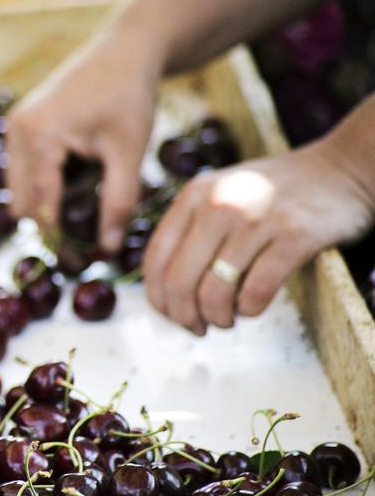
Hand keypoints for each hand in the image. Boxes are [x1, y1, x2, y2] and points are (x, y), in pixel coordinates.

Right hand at [6, 35, 162, 251]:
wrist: (125, 50)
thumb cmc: (130, 96)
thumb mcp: (129, 153)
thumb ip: (119, 203)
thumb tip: (108, 249)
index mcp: (39, 136)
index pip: (40, 207)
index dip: (58, 241)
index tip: (79, 265)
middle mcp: (17, 133)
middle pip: (22, 204)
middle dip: (49, 227)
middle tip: (86, 244)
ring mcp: (14, 128)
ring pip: (20, 192)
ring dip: (47, 206)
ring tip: (88, 208)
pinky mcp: (20, 127)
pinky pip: (24, 173)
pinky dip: (46, 187)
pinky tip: (79, 180)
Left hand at [142, 140, 374, 334]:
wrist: (339, 168)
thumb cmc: (273, 193)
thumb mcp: (220, 194)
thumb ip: (190, 230)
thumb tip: (164, 292)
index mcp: (194, 196)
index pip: (155, 260)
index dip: (158, 298)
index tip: (172, 315)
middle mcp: (219, 205)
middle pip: (179, 281)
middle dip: (184, 316)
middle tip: (198, 327)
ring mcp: (257, 219)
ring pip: (214, 292)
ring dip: (218, 318)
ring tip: (227, 319)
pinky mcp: (294, 236)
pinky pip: (256, 292)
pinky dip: (249, 310)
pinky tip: (251, 307)